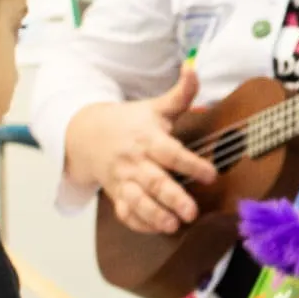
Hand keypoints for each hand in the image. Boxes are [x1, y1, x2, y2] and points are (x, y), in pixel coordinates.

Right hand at [65, 66, 218, 233]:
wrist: (87, 134)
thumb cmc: (130, 122)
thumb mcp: (155, 107)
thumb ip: (180, 94)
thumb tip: (194, 68)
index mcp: (148, 139)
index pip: (171, 153)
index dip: (191, 164)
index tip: (211, 175)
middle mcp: (135, 162)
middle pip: (154, 182)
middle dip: (173, 198)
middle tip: (192, 212)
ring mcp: (124, 181)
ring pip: (137, 201)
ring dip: (155, 215)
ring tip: (174, 225)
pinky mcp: (117, 195)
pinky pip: (125, 213)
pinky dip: (138, 223)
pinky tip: (156, 229)